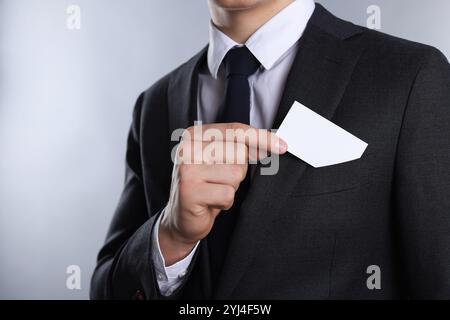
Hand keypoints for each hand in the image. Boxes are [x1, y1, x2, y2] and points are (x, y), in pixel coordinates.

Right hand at [158, 123, 287, 265]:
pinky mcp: (189, 191)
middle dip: (238, 170)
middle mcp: (187, 148)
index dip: (261, 138)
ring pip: (236, 174)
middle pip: (239, 152)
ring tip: (214, 191)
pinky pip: (227, 194)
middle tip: (219, 180)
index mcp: (194, 135)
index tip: (282, 146)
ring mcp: (186, 169)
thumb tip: (275, 144)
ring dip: (231, 187)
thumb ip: (241, 148)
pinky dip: (225, 203)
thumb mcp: (221, 161)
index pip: (235, 130)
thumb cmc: (206, 187)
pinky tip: (210, 203)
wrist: (181, 219)